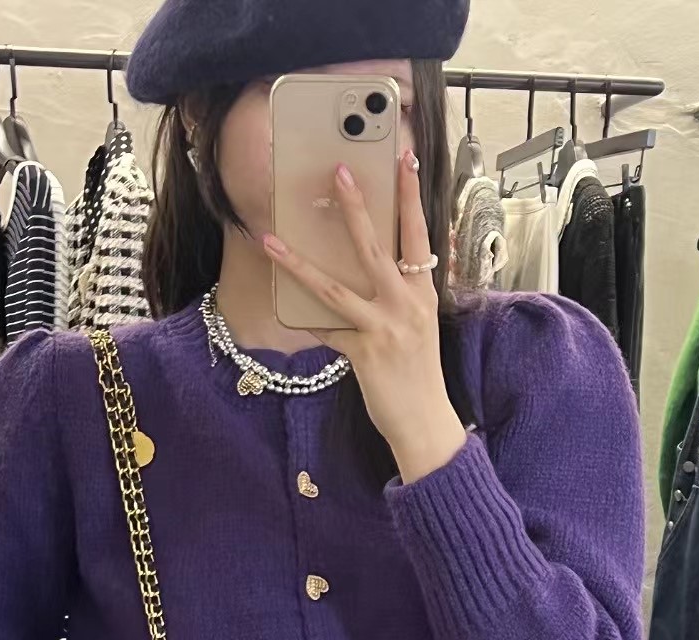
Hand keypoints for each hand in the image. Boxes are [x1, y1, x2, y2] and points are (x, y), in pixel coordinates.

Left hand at [262, 149, 466, 482]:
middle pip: (376, 246)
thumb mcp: (420, 325)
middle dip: (356, 207)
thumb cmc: (419, 373)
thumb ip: (403, 294)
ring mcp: (384, 328)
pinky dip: (304, 320)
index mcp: (423, 292)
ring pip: (336, 285)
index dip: (410, 195)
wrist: (425, 421)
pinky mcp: (364, 354)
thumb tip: (377, 266)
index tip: (404, 158)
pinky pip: (325, 330)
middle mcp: (406, 304)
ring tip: (273, 239)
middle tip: (338, 171)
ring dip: (299, 262)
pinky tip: (280, 304)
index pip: (419, 233)